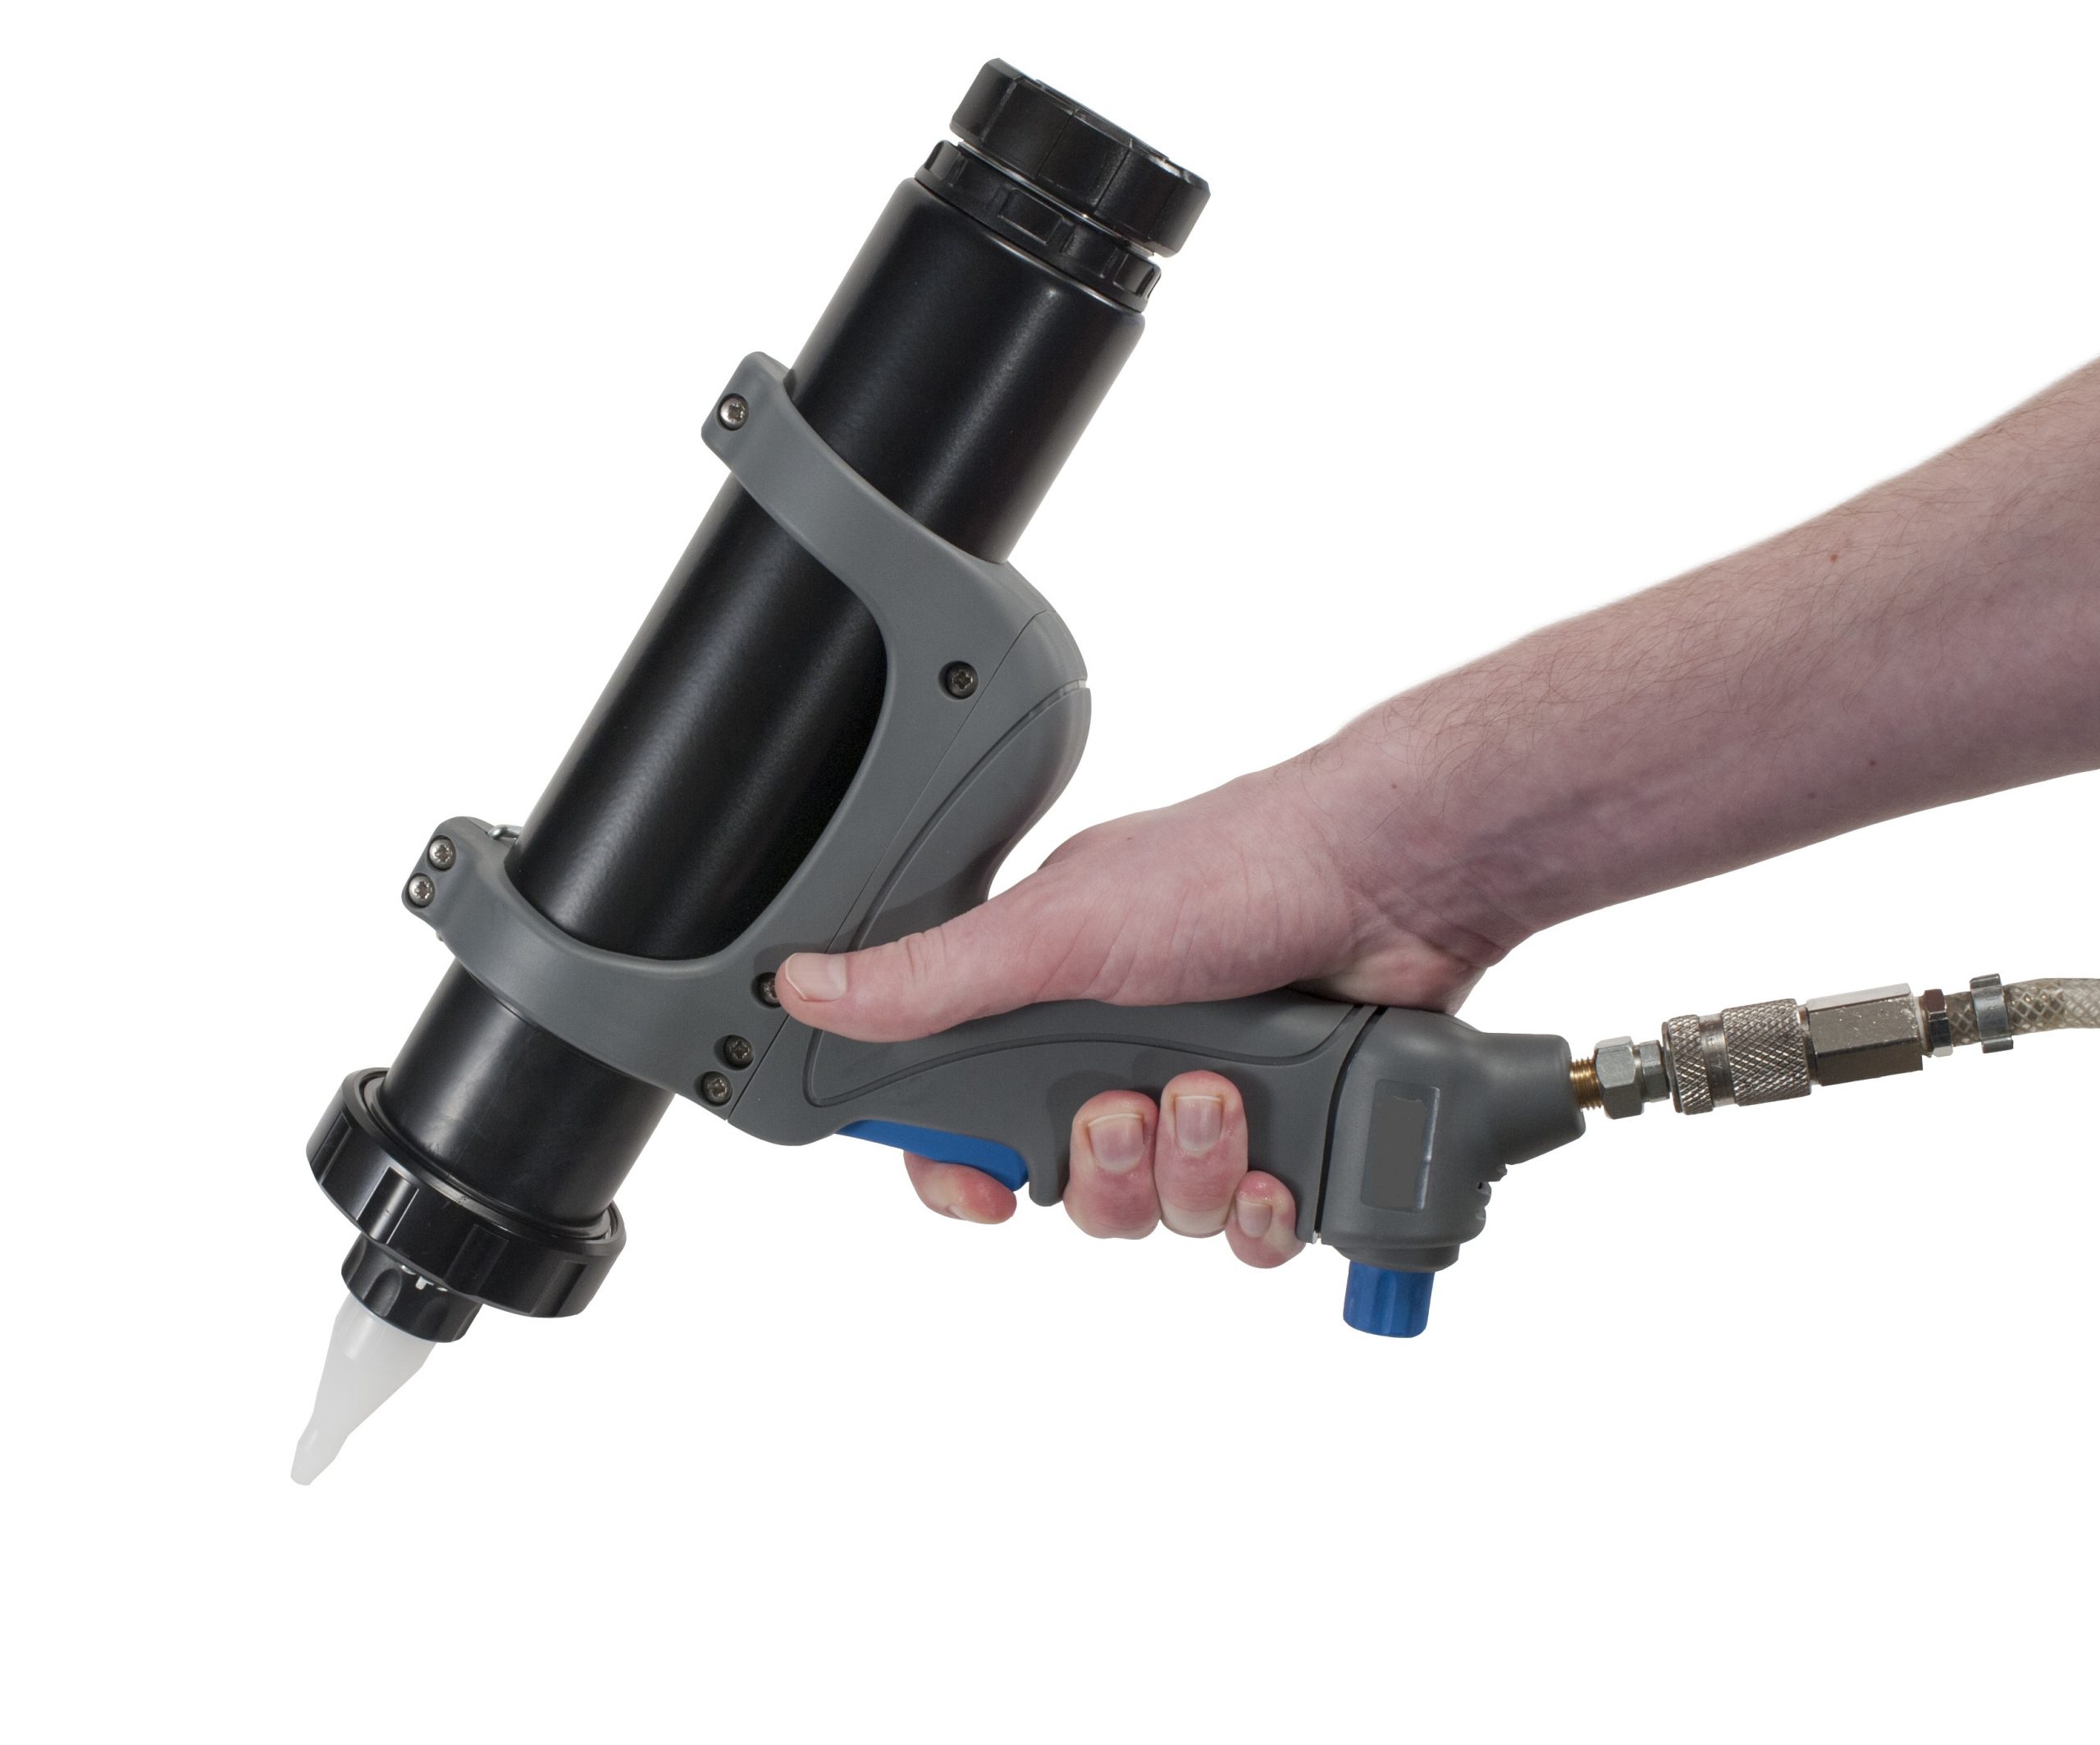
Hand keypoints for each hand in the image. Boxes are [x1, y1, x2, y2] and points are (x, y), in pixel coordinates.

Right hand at [777, 747, 1501, 1253]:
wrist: (1395, 880)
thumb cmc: (1232, 869)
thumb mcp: (1057, 925)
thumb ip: (931, 976)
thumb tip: (803, 986)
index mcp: (1051, 1006)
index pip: (970, 1120)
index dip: (964, 1172)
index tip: (982, 1191)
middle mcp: (1127, 1057)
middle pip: (1072, 1188)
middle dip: (1103, 1168)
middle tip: (1131, 1106)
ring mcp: (1214, 1102)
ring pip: (1164, 1216)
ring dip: (1190, 1172)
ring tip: (1225, 1095)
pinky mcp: (1294, 1140)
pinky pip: (1251, 1234)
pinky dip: (1263, 1211)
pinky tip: (1279, 1165)